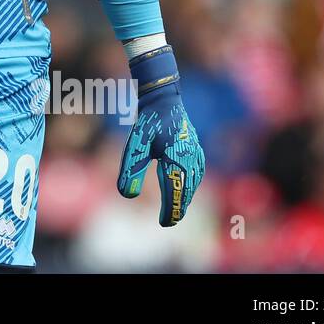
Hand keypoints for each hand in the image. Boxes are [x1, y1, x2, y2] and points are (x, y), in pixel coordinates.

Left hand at [117, 49, 205, 226]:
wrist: (163, 99)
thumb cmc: (148, 122)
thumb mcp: (134, 145)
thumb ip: (130, 170)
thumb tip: (126, 196)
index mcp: (177, 159)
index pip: (175, 192)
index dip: (171, 210)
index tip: (164, 224)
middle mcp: (191, 159)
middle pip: (187, 190)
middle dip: (178, 207)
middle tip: (168, 222)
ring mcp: (197, 154)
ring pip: (193, 183)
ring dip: (185, 197)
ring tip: (175, 210)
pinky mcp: (197, 150)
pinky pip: (197, 174)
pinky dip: (191, 185)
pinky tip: (183, 189)